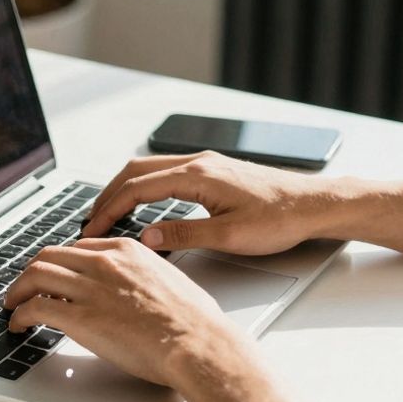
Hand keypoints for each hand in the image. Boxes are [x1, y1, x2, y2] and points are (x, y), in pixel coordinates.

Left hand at [4, 237, 251, 387]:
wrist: (197, 343)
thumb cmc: (195, 322)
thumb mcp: (170, 280)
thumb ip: (146, 277)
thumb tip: (140, 291)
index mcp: (126, 251)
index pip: (79, 248)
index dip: (61, 263)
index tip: (55, 275)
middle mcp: (104, 263)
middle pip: (50, 255)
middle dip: (32, 271)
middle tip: (24, 287)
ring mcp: (90, 288)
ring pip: (35, 275)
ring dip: (17, 290)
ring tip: (12, 305)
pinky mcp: (80, 317)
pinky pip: (35, 307)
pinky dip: (19, 314)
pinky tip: (18, 325)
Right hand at [83, 151, 351, 255]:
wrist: (313, 204)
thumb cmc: (279, 219)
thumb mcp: (229, 236)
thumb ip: (184, 235)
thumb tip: (145, 238)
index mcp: (197, 176)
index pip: (137, 188)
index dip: (108, 210)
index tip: (91, 230)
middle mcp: (198, 163)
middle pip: (135, 172)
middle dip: (107, 196)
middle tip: (90, 223)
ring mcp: (205, 164)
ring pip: (149, 169)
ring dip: (123, 190)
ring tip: (108, 215)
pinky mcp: (213, 171)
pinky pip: (165, 173)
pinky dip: (143, 188)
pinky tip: (141, 205)